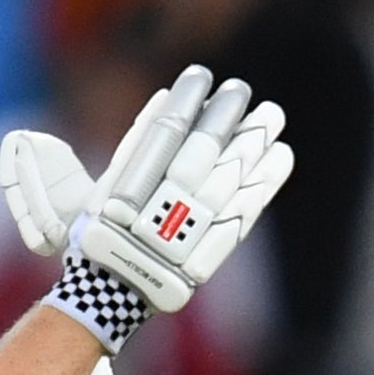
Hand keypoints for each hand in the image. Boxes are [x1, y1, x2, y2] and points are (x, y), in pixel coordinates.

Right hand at [1, 63, 292, 314]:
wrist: (104, 299)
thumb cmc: (97, 240)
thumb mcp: (93, 194)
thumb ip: (132, 151)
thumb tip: (164, 101)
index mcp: (118, 193)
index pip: (155, 138)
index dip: (180, 105)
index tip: (198, 76)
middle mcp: (149, 213)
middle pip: (195, 155)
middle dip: (220, 119)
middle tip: (239, 89)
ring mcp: (178, 238)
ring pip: (222, 182)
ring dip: (250, 145)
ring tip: (272, 114)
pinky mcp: (203, 258)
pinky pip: (239, 217)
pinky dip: (262, 186)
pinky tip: (280, 157)